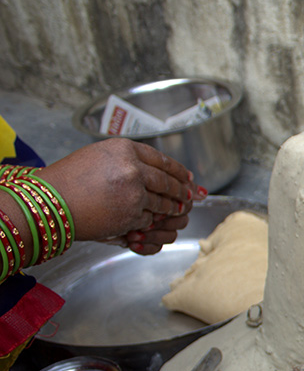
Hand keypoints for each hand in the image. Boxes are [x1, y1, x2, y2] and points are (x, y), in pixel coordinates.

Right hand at [37, 138, 207, 248]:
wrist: (48, 201)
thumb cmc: (67, 180)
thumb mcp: (99, 156)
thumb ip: (127, 160)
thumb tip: (155, 169)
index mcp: (125, 149)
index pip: (161, 159)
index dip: (177, 170)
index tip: (186, 176)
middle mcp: (133, 168)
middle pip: (167, 181)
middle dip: (180, 190)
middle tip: (188, 195)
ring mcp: (134, 192)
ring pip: (162, 202)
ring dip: (169, 207)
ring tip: (174, 209)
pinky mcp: (131, 214)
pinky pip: (149, 219)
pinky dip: (149, 221)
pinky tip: (148, 221)